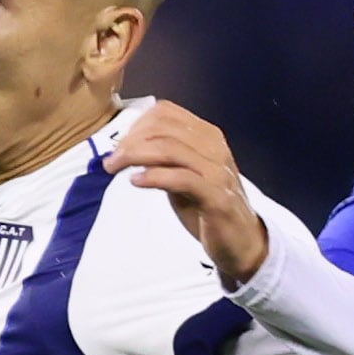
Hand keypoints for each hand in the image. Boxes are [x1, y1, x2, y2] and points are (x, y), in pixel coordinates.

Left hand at [104, 100, 270, 284]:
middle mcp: (214, 147)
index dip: (135, 125)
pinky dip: (153, 176)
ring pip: (169, 148)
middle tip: (111, 161)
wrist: (242, 241)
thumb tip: (126, 147)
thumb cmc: (208, 207)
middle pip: (163, 128)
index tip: (118, 146)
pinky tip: (136, 182)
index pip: (165, 113)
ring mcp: (217, 171)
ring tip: (115, 169)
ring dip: (134, 156)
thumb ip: (162, 159)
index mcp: (207, 136)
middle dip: (129, 142)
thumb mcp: (183, 175)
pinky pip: (181, 178)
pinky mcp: (216, 197)